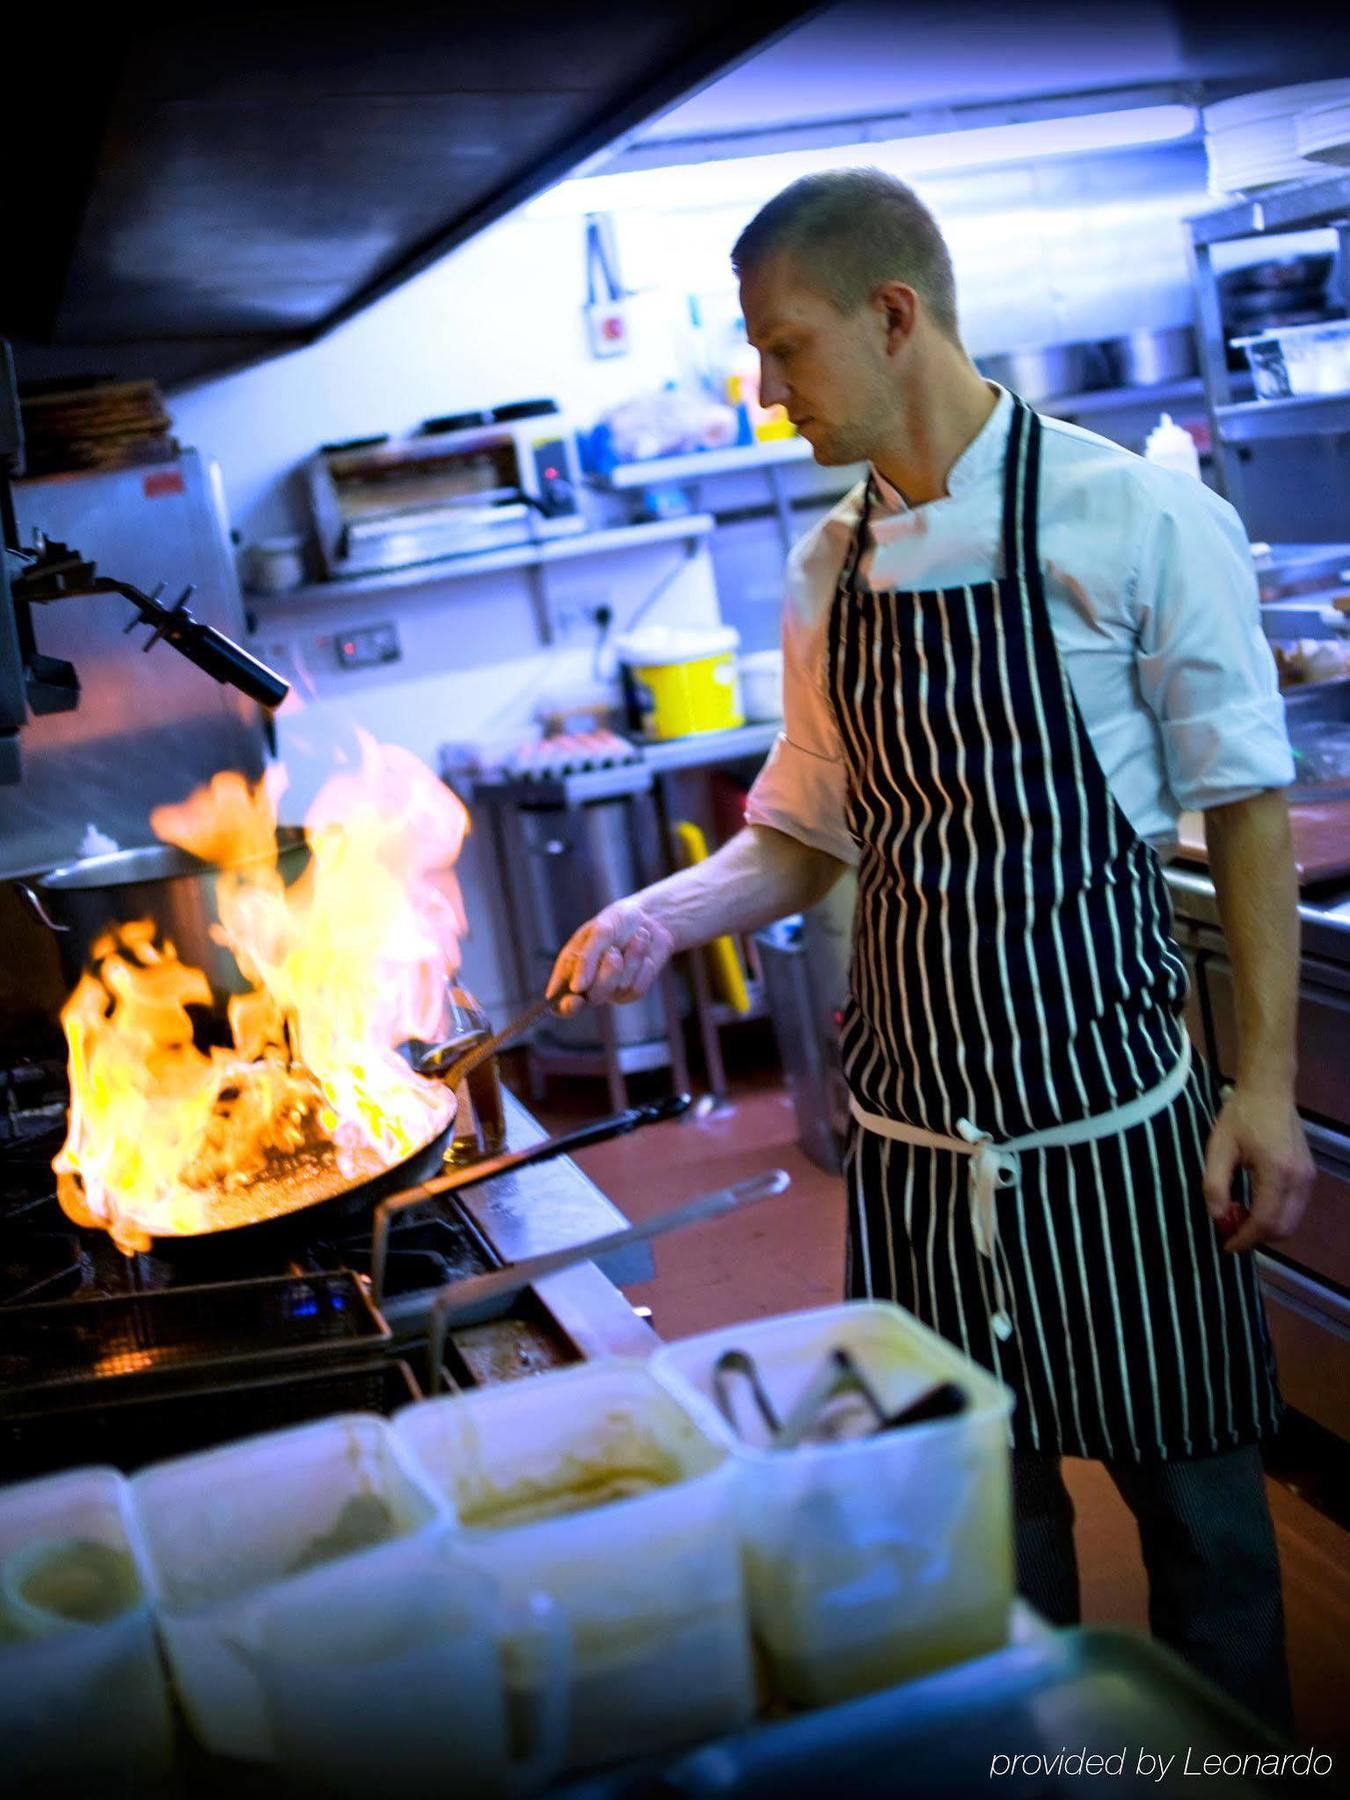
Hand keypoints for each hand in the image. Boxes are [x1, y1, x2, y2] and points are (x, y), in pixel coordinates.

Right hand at [546, 900, 674, 1014]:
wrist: (651, 917)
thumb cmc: (618, 921)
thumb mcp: (599, 931)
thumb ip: (586, 958)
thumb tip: (576, 988)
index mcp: (570, 970)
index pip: (560, 1002)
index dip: (565, 1007)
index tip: (575, 999)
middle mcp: (588, 985)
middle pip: (593, 997)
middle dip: (607, 972)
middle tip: (614, 951)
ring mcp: (611, 990)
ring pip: (618, 989)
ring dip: (630, 961)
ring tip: (636, 939)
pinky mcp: (632, 991)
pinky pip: (636, 989)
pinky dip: (642, 967)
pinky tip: (644, 954)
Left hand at [1202, 1086, 1314, 1254]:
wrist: (1269, 1091)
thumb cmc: (1240, 1116)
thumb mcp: (1218, 1148)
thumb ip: (1215, 1184)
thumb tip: (1217, 1217)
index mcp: (1277, 1173)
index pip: (1265, 1222)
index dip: (1245, 1239)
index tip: (1226, 1246)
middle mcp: (1300, 1180)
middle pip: (1283, 1228)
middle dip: (1256, 1237)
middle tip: (1229, 1231)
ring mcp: (1308, 1178)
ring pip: (1292, 1221)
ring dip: (1267, 1228)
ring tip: (1239, 1217)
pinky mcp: (1309, 1174)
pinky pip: (1295, 1208)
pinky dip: (1276, 1216)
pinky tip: (1254, 1205)